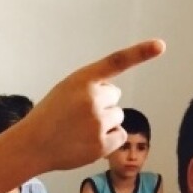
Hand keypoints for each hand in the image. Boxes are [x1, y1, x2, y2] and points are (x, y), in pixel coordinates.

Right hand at [24, 39, 164, 170]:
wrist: (32, 146)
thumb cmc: (49, 117)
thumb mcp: (66, 91)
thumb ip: (90, 88)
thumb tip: (114, 98)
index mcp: (81, 80)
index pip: (116, 62)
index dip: (140, 52)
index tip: (160, 46)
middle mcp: (93, 98)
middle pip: (115, 97)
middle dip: (101, 104)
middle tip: (77, 115)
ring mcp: (98, 122)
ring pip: (117, 116)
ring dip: (104, 122)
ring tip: (79, 129)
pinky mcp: (103, 144)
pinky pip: (119, 135)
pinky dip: (108, 139)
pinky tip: (87, 141)